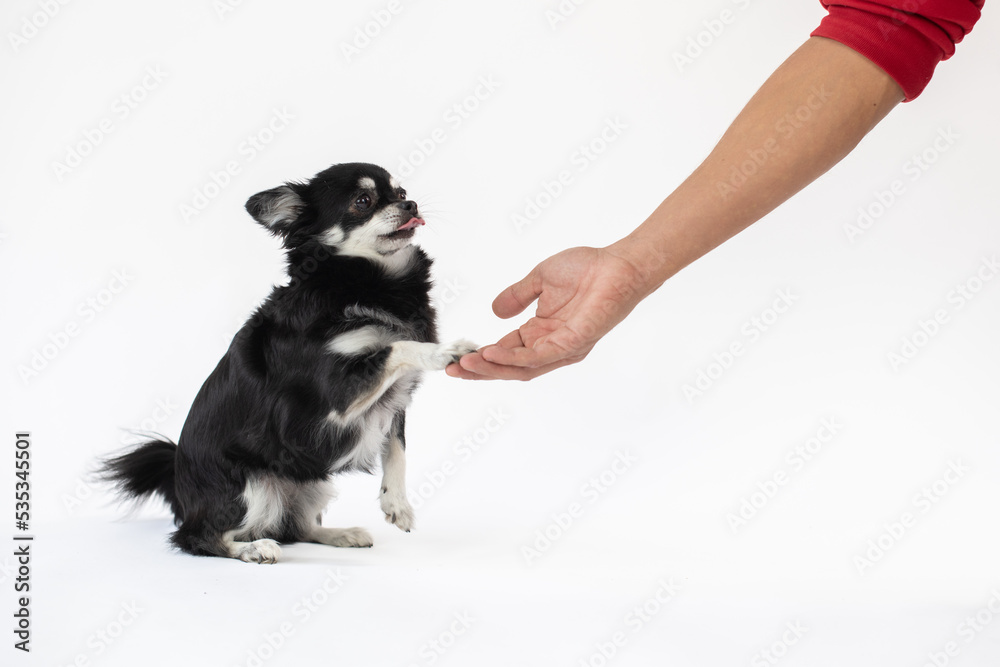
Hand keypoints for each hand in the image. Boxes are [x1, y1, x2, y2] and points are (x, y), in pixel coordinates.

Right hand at [447, 246, 649, 380]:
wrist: (619, 264)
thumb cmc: (588, 269)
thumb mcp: (540, 280)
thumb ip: (517, 296)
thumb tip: (495, 312)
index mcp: (543, 332)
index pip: (506, 352)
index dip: (481, 355)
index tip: (456, 355)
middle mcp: (552, 345)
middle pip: (510, 368)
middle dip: (480, 371)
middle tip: (453, 370)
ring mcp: (563, 347)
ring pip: (521, 368)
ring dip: (492, 368)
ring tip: (466, 364)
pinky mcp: (574, 342)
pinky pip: (538, 356)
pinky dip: (513, 358)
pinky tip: (492, 353)